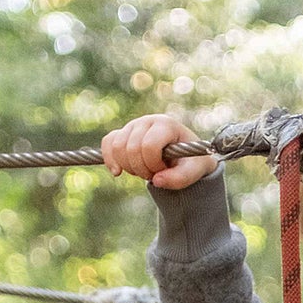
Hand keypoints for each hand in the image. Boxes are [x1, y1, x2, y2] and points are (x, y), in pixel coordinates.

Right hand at [100, 114, 218, 189]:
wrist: (185, 156)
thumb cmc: (191, 162)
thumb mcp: (195, 171)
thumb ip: (180, 178)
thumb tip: (157, 181)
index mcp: (166, 125)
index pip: (149, 146)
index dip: (154, 165)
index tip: (163, 170)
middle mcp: (147, 121)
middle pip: (132, 148)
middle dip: (141, 169)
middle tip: (154, 174)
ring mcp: (133, 125)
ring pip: (117, 147)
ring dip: (128, 167)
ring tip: (143, 171)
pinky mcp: (123, 133)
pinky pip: (108, 142)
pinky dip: (110, 159)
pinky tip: (117, 172)